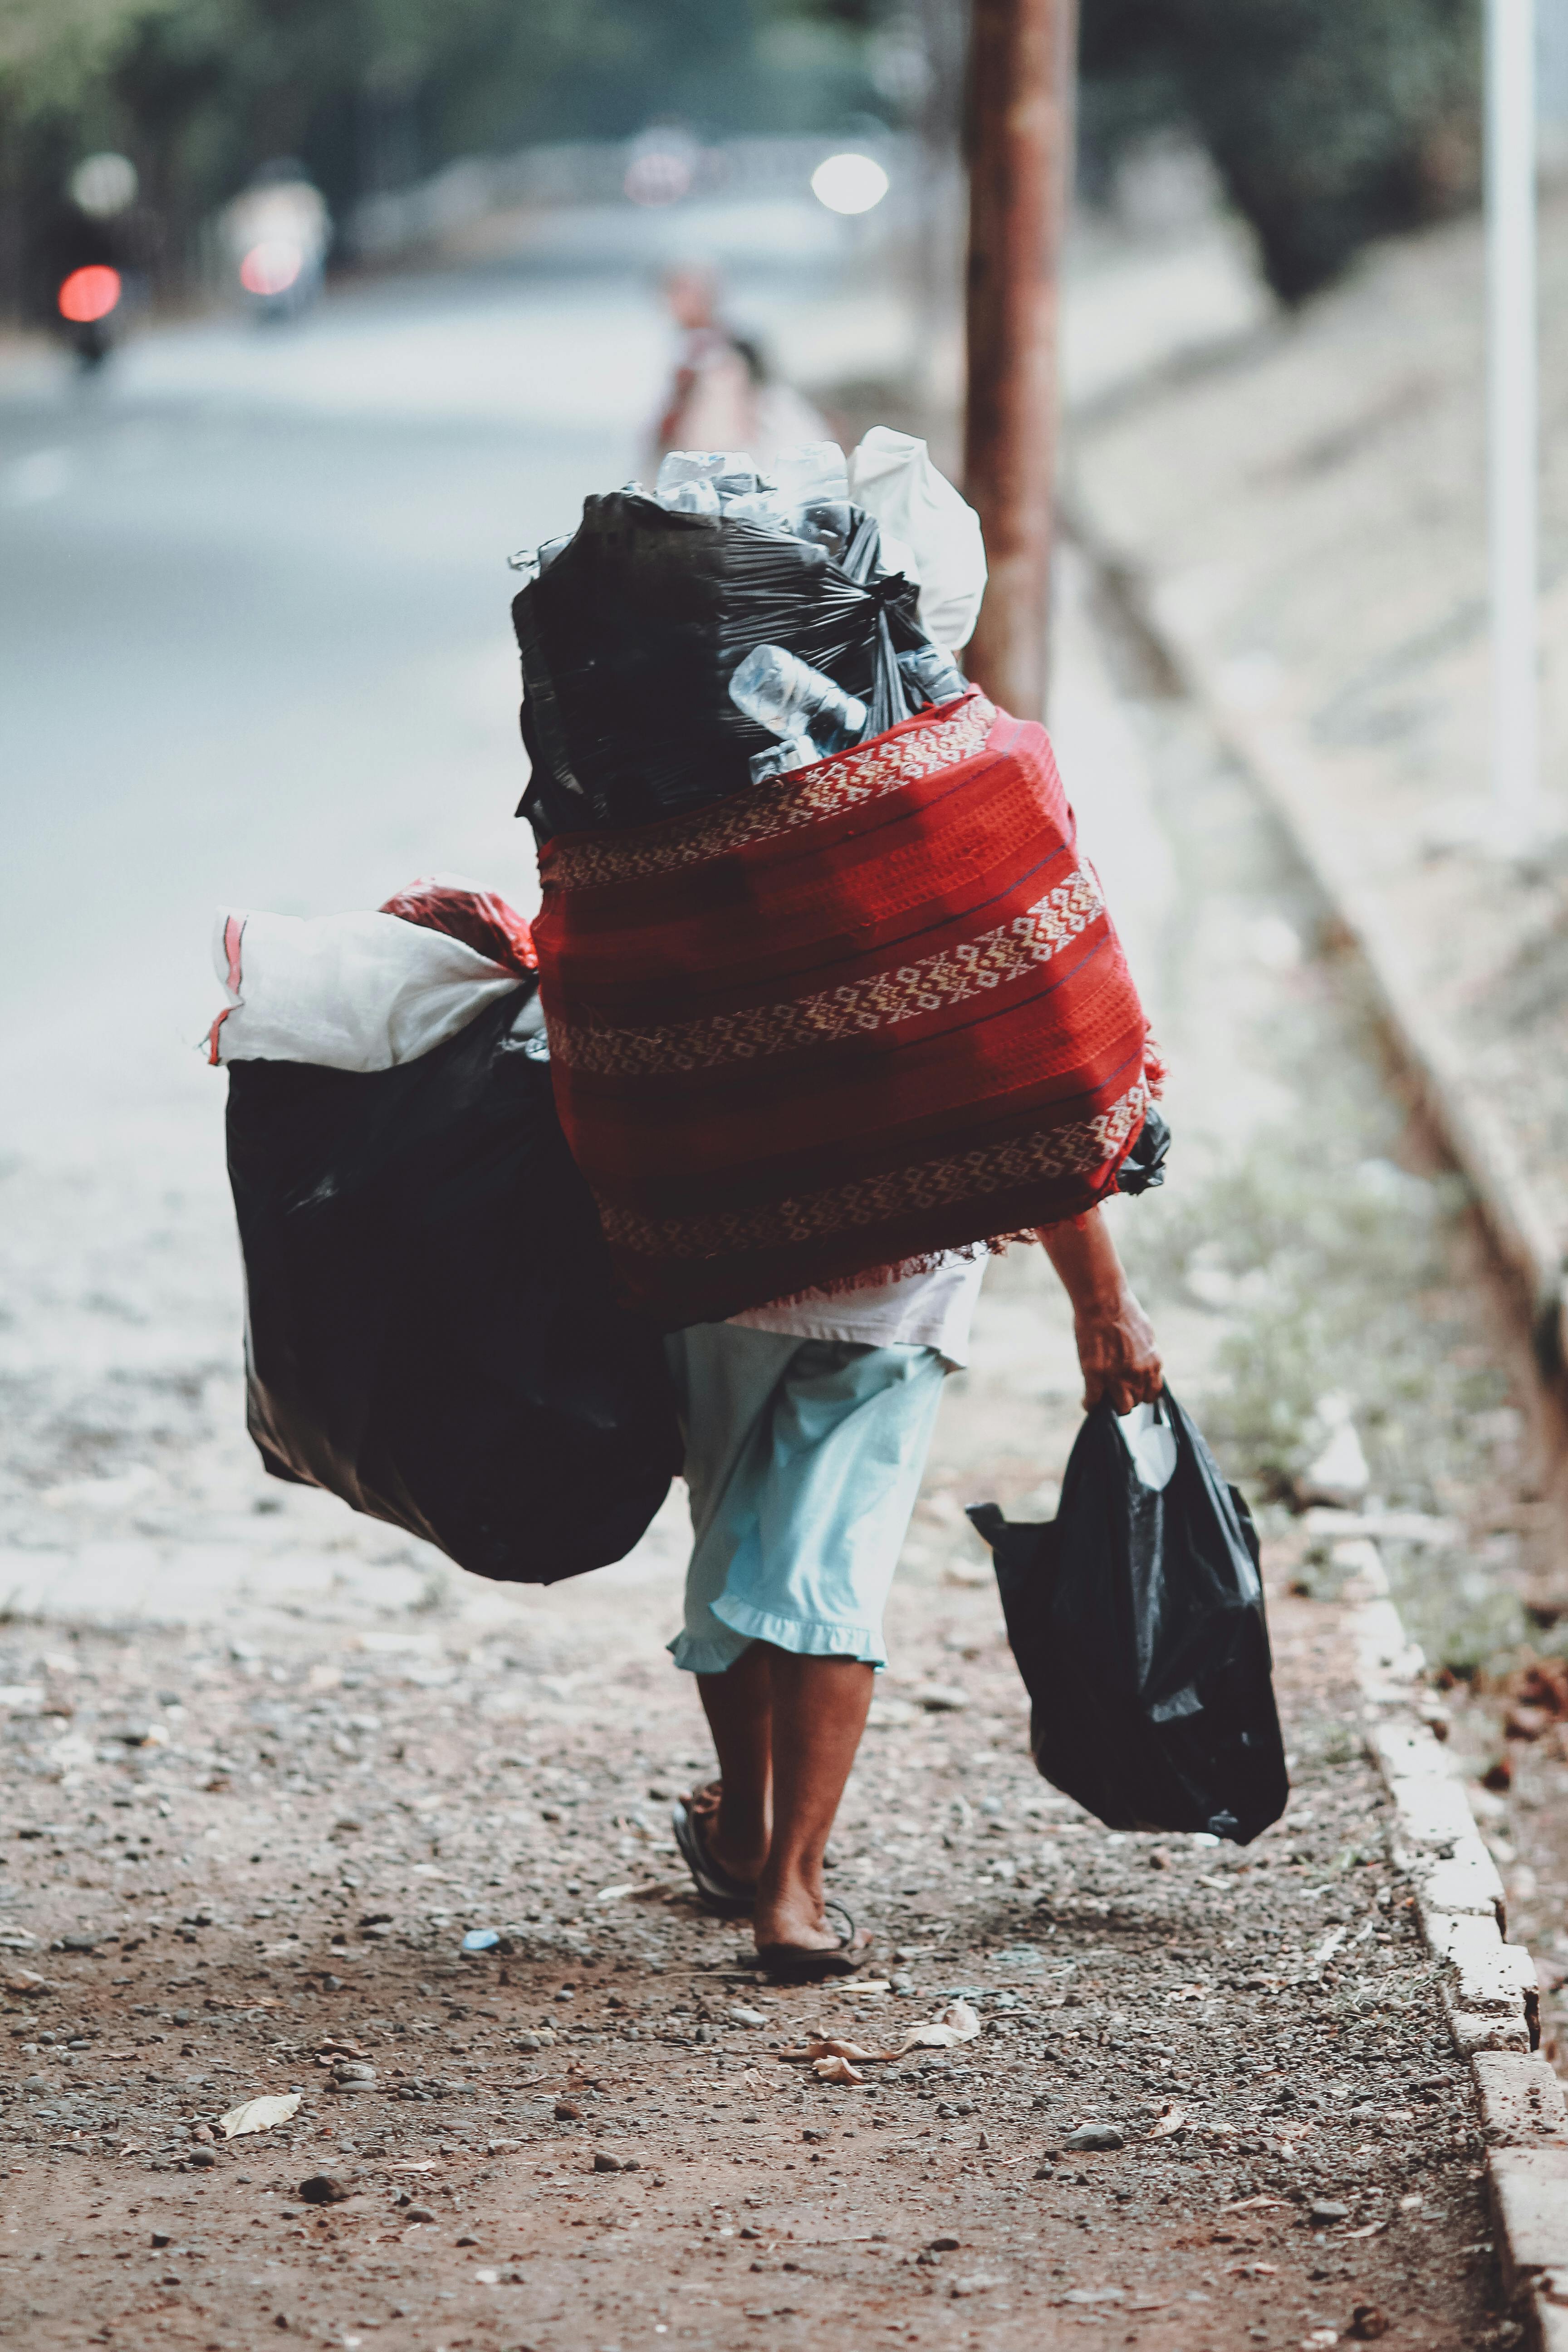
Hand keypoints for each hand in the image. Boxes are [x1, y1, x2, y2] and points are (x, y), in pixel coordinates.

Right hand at [1036, 1208, 1163, 1414]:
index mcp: (1153, 1363)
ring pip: (1121, 1407)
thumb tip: (1143, 1363)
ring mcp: (1118, 1377)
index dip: (1141, 1393)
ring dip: (1111, 1404)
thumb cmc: (1122, 1311)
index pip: (1153, 1393)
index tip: (1132, 1391)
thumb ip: (1145, 1354)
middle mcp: (1139, 1374)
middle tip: (1114, 1391)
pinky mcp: (1096, 1376)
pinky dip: (1090, 1404)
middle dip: (1126, 1398)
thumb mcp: (1145, 1334)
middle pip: (1136, 1402)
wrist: (1103, 1301)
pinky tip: (1088, 1401)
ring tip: (1102, 1398)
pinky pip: (1094, 1402)